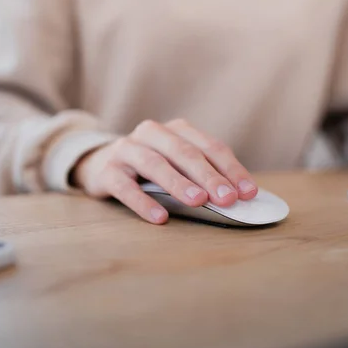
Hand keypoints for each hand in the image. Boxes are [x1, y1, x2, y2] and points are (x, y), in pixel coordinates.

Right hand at [72, 119, 257, 223]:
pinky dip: (143, 202)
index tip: (248, 193)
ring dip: (178, 183)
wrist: (98, 163)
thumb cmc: (150, 168)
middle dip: (209, 176)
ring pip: (155, 164)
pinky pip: (125, 187)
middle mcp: (152, 133)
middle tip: (228, 199)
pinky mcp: (107, 171)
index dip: (231, 169)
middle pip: (184, 153)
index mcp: (176, 129)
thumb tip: (239, 199)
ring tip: (198, 202)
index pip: (209, 147)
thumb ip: (203, 175)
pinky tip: (160, 218)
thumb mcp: (176, 163)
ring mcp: (127, 150)